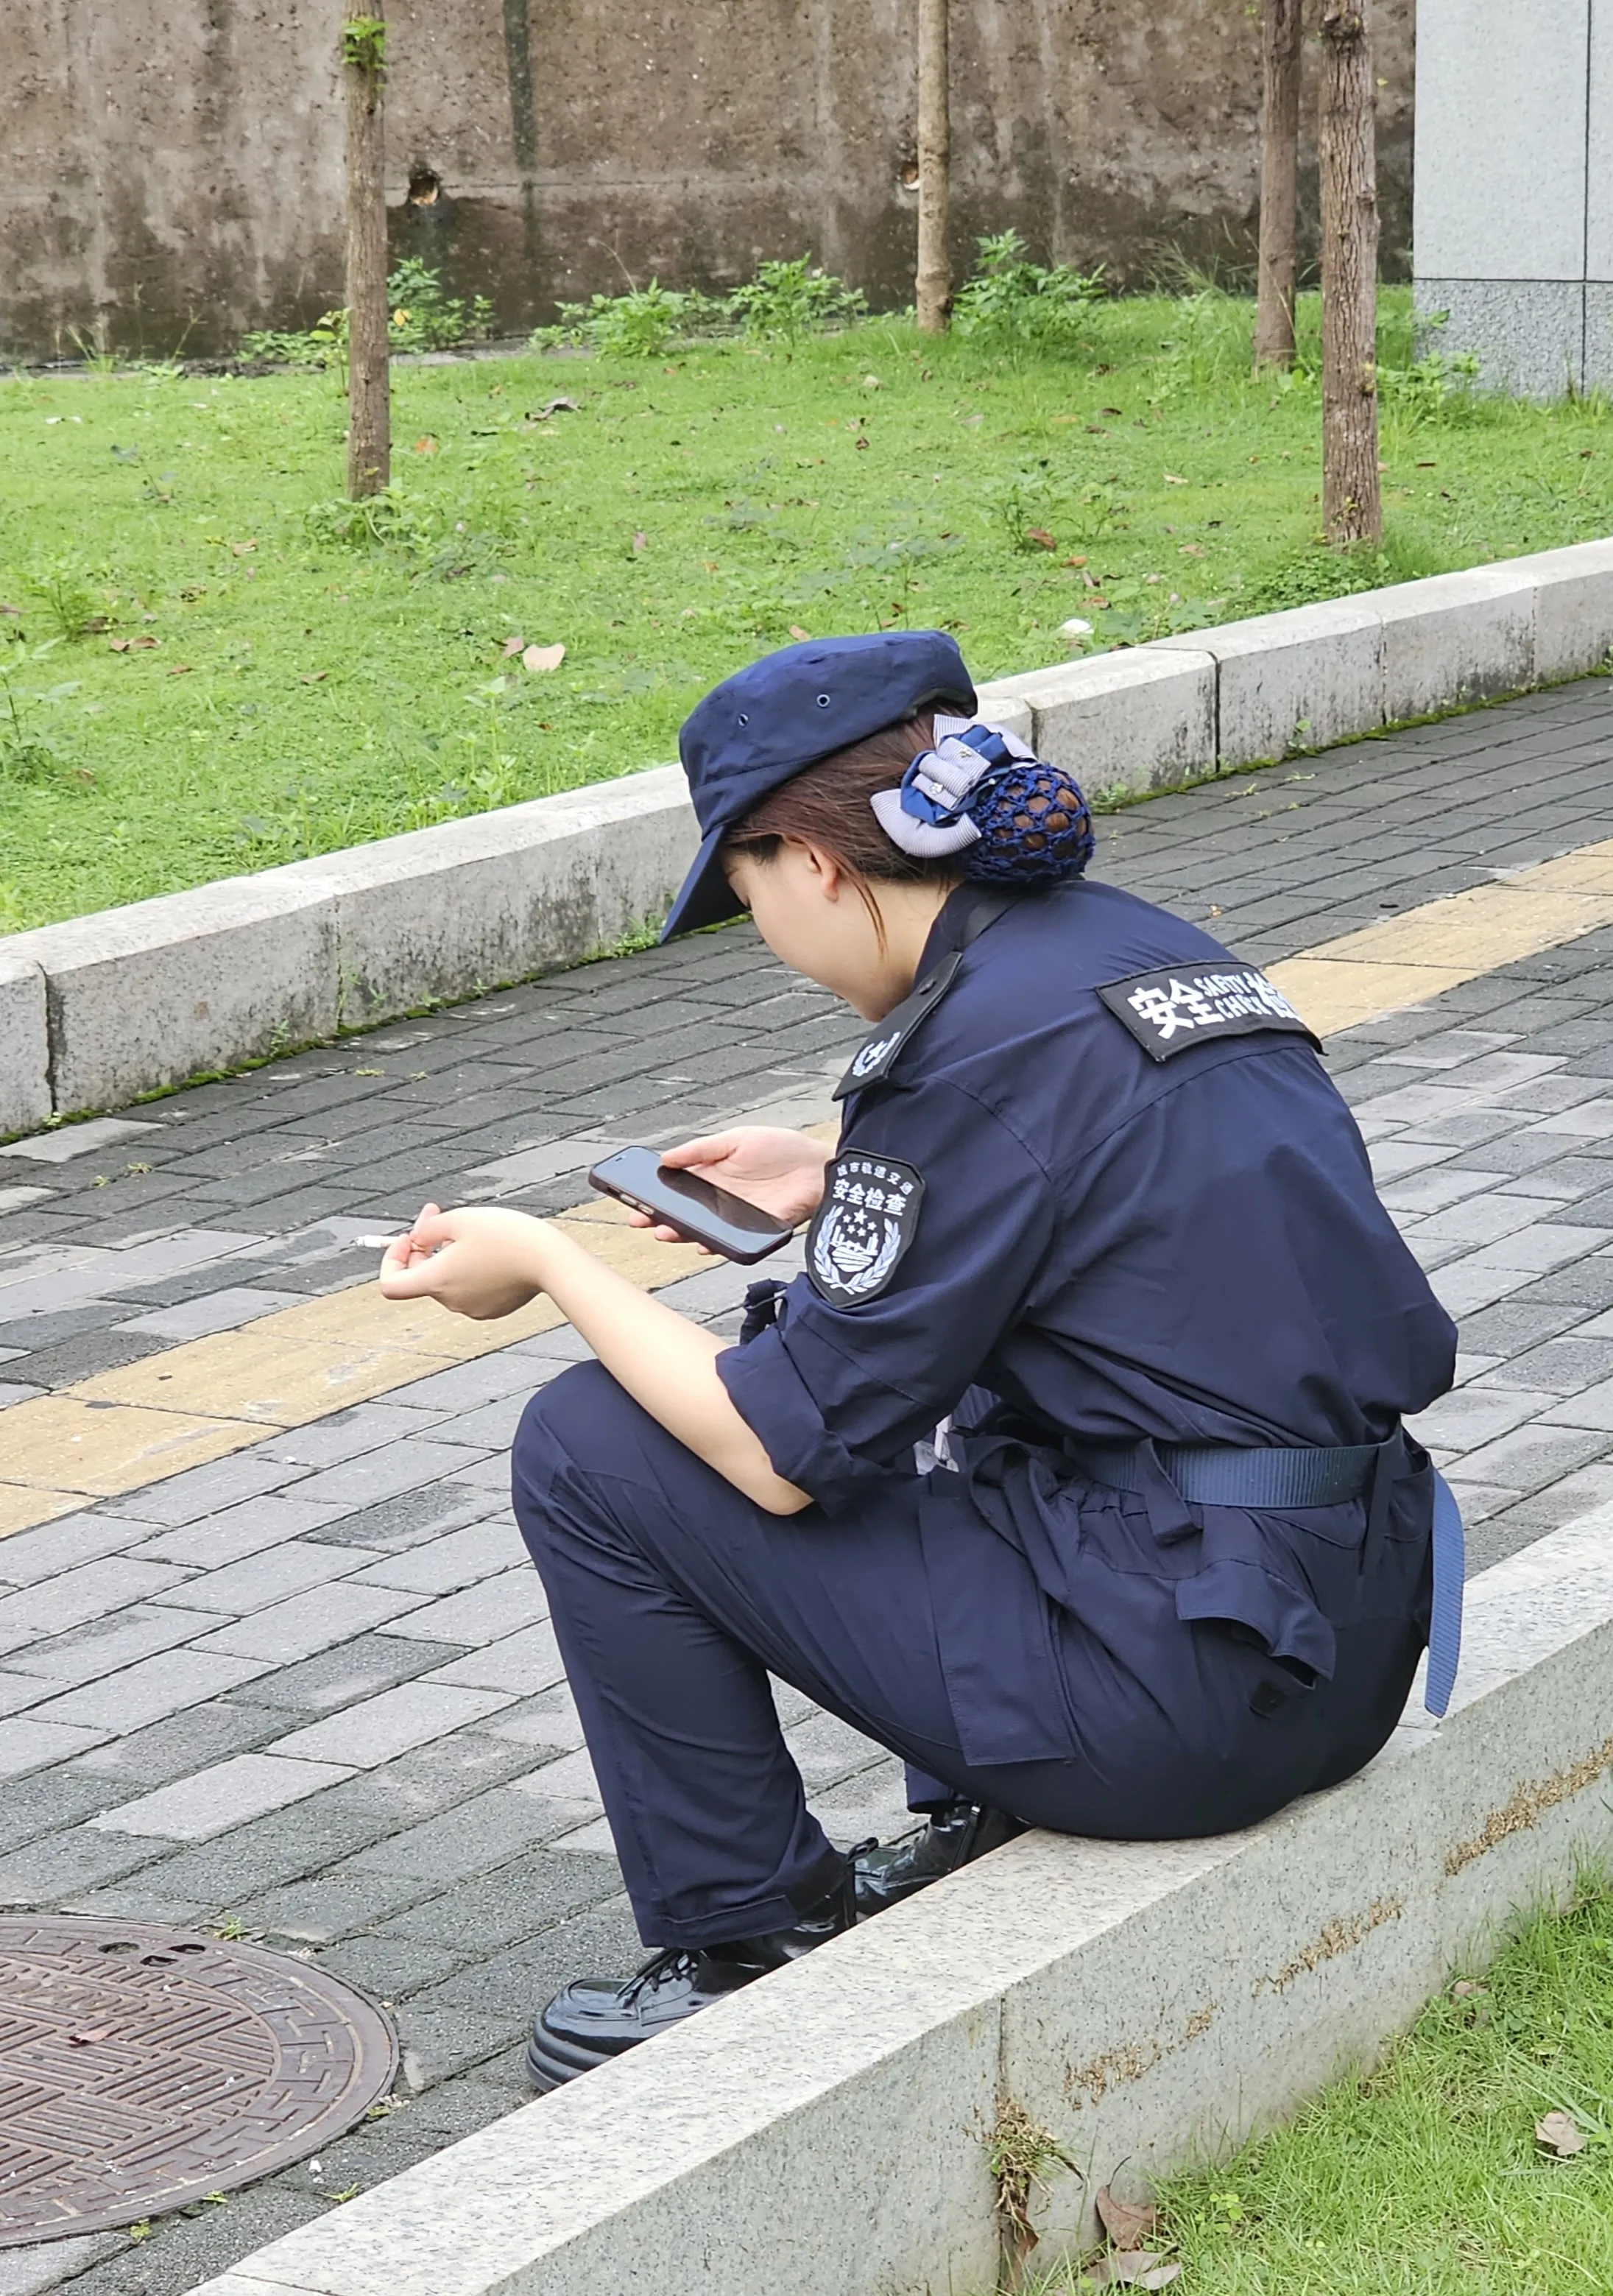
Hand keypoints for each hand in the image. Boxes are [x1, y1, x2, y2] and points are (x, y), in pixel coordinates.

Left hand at [378, 1203, 548, 1319]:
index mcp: (436, 1281)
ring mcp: (472, 1307)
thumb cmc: (507, 1238)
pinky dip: (471, 1268)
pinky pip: (470, 1286)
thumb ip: (428, 1228)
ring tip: (471, 1231)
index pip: (391, 1285)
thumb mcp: (459, 1219)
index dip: (392, 1259)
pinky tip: (491, 1249)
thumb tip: (418, 1238)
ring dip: (449, 1255)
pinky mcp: (493, 1307)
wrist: (550, 1260)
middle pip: (422, 1276)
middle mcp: (450, 1300)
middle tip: (438, 1215)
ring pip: (448, 1279)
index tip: (409, 1239)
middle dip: (425, 1245)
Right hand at [629, 1127, 833, 1244]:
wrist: (819, 1167)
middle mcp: (718, 1200)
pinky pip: (729, 1243)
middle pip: (682, 1213)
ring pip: (700, 1230)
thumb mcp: (735, 1139)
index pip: (675, 1189)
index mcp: (711, 1176)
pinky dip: (714, 1245)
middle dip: (658, 1218)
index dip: (654, 1195)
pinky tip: (702, 1244)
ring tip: (664, 1232)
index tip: (633, 1199)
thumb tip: (664, 1158)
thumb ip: (701, 1149)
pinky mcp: (753, 1231)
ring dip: (680, 1233)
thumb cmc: (780, 1148)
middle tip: (639, 1219)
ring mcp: (734, 1218)